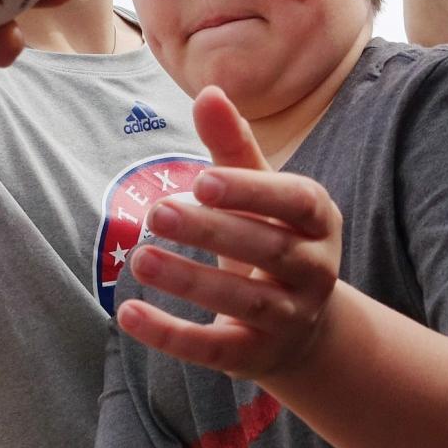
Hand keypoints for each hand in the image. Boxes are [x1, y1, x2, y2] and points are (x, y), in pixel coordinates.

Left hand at [118, 88, 343, 380]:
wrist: (307, 328)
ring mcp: (289, 317)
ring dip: (190, 280)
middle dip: (211, 231)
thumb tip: (208, 91)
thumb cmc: (274, 238)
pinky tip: (129, 314)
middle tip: (157, 212)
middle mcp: (313, 270)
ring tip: (139, 258)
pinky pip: (215, 349)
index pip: (294, 203)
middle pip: (266, 249)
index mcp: (318, 221)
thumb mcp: (262, 194)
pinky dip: (172, 335)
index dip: (251, 192)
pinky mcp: (256, 356)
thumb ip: (234, 146)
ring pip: (243, 301)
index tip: (202, 180)